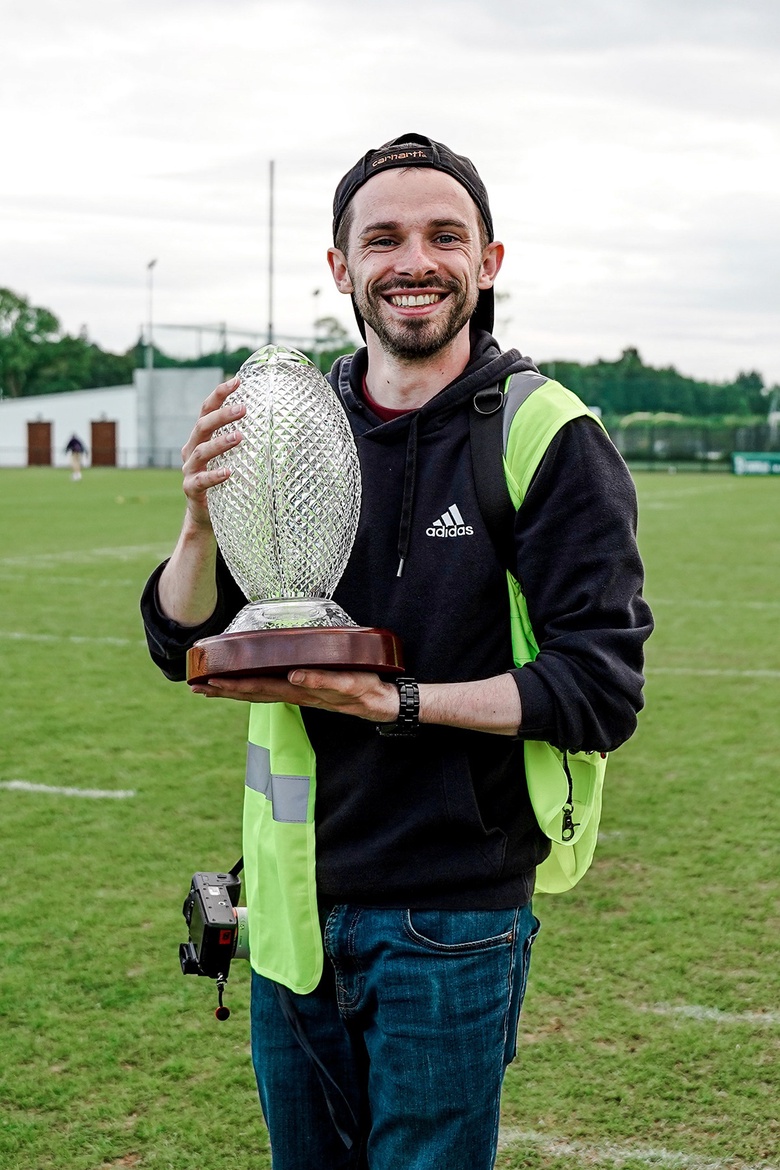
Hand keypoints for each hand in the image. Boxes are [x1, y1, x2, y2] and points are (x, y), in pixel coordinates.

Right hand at [180, 375, 246, 528]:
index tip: (237, 381)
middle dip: (222, 415)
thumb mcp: (237, 459)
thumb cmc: (226, 482)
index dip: (220, 394)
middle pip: (203, 426)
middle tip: (244, 409)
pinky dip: (214, 475)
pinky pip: (201, 480)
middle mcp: (192, 449)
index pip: (207, 410)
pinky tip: (229, 473)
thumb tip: (284, 427)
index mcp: (201, 437)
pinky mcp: (191, 489)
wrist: (206, 516)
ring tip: (240, 437)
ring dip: (220, 442)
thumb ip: (249, 444)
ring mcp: (190, 469)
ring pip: (201, 451)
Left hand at [190, 668, 399, 722]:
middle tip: (196, 687)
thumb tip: (293, 676)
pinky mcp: (307, 691)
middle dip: (224, 690)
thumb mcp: (347, 684)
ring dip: (234, 691)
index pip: (259, 687)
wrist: (382, 702)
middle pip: (253, 692)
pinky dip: (257, 689)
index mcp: (301, 689)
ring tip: (209, 687)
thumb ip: (321, 680)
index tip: (208, 682)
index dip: (233, 684)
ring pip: (261, 693)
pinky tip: (243, 686)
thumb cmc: (366, 689)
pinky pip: (277, 690)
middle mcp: (296, 692)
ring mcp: (301, 693)